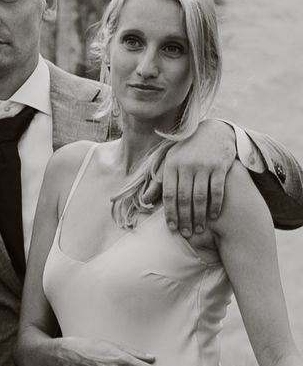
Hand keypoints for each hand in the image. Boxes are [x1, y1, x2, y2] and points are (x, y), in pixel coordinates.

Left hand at [160, 119, 237, 237]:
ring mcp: (204, 165)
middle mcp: (187, 165)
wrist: (214, 131)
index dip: (170, 213)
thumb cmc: (188, 151)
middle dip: (184, 218)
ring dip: (199, 216)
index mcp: (171, 165)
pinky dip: (215, 205)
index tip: (173, 228)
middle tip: (186, 233)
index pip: (168, 194)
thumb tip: (146, 201)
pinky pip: (217, 190)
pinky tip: (213, 216)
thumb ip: (160, 182)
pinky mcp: (220, 166)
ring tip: (199, 229)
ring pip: (200, 197)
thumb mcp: (171, 162)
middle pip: (184, 198)